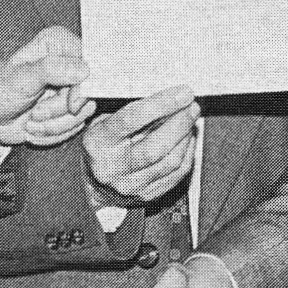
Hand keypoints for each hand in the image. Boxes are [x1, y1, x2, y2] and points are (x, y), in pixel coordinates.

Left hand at [0, 27, 95, 156]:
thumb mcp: (21, 78)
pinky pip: (76, 126)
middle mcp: (67, 63)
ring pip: (84, 112)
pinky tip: (35, 127)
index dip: (82, 87)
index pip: (89, 62)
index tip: (70, 104)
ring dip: (54, 125)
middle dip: (61, 111)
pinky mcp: (68, 110)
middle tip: (36, 112)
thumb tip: (84, 70)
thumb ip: (52, 69)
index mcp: (57, 44)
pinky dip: (53, 132)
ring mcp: (69, 88)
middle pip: (87, 92)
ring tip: (32, 120)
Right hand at [84, 86, 198, 205]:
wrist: (95, 181)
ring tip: (190, 118)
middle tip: (192, 105)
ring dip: (186, 136)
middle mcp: (112, 168)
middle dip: (180, 123)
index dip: (161, 104)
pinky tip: (188, 137)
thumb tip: (168, 94)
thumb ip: (130, 108)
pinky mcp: (148, 195)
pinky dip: (188, 152)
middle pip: (155, 147)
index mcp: (97, 143)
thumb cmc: (103, 143)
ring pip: (170, 161)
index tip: (182, 92)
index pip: (131, 120)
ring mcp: (131, 185)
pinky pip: (177, 173)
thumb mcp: (104, 120)